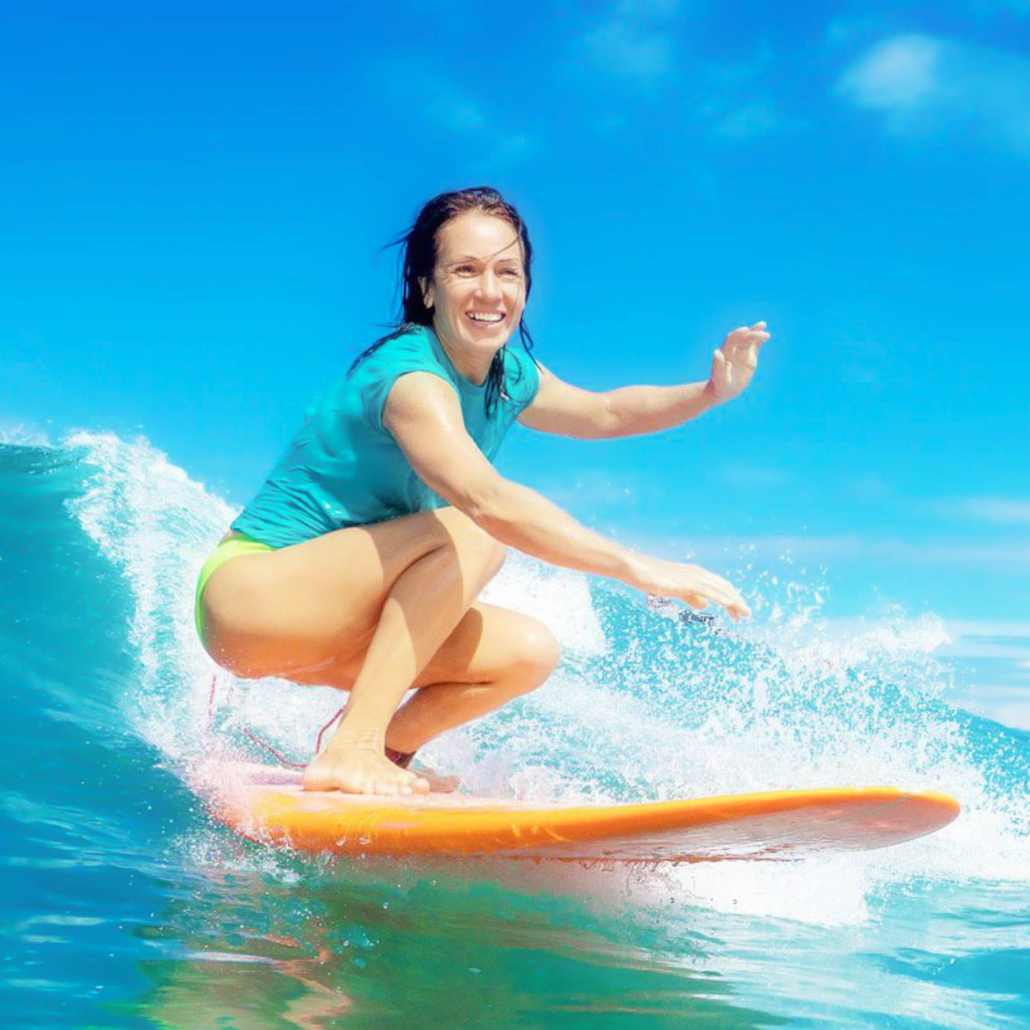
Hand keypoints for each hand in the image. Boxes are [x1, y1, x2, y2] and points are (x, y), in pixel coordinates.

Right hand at [626, 556, 750, 620]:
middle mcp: (698, 573)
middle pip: (724, 586)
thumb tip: (705, 605)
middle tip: (746, 615)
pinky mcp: (686, 582)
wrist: (637, 570)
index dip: (731, 597)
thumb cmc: (653, 579)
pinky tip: (730, 605)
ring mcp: (692, 577)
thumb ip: (691, 596)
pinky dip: (721, 598)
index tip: (738, 611)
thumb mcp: (676, 589)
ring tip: (744, 614)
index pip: (720, 585)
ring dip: (734, 601)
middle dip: (737, 600)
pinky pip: (708, 591)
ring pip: (720, 589)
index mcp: (696, 574)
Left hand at [708, 321, 768, 402]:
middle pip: (743, 337)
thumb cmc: (720, 384)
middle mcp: (734, 349)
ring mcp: (742, 352)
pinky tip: (765, 336)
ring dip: (756, 332)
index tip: (745, 330)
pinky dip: (759, 340)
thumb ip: (718, 365)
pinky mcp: (749, 356)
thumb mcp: (719, 377)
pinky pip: (755, 346)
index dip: (738, 334)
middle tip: (763, 335)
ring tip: (763, 325)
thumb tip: (716, 352)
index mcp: (726, 352)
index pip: (732, 339)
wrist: (725, 390)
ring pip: (750, 339)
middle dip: (751, 334)